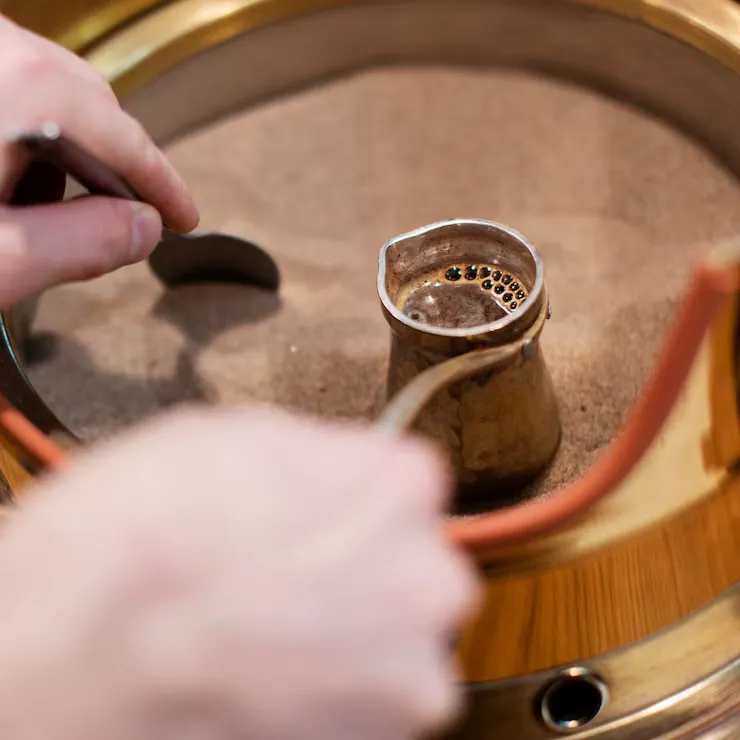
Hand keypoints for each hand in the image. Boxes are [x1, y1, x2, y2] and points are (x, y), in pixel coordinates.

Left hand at [0, 15, 198, 307]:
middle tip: (125, 216)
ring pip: (43, 84)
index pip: (124, 138)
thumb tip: (143, 228)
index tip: (183, 217)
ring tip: (42, 204)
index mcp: (14, 85)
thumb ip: (82, 244)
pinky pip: (6, 79)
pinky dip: (21, 123)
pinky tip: (0, 171)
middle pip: (89, 100)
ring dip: (63, 144)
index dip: (164, 186)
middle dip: (112, 164)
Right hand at [0, 406, 479, 739]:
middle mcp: (428, 583)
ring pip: (391, 639)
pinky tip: (262, 675)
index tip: (314, 515)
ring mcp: (409, 679)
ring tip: (263, 633)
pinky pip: (365, 702)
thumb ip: (314, 456)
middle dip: (359, 567)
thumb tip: (331, 473)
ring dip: (345, 635)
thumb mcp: (230, 439)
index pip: (407, 482)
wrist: (65, 665)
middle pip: (410, 564)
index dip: (350, 497)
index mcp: (401, 488)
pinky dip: (327, 692)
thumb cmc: (137, 543)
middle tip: (282, 579)